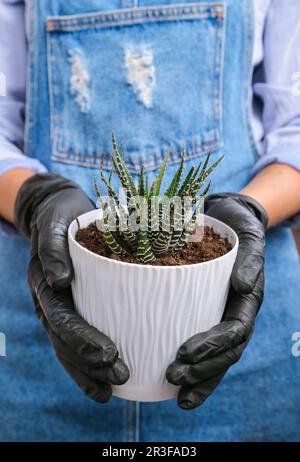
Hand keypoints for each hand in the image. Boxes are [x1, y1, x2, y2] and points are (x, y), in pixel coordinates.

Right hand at [14, 173, 128, 402]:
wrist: (57, 212)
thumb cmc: (62, 216)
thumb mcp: (56, 223)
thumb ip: (54, 248)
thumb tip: (60, 280)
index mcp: (44, 283)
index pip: (62, 319)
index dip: (82, 341)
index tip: (109, 354)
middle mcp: (49, 301)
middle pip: (65, 341)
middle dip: (90, 363)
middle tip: (120, 375)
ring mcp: (59, 307)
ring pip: (68, 348)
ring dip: (89, 371)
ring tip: (114, 387)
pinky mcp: (73, 307)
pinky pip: (77, 339)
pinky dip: (88, 363)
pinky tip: (106, 381)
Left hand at [166, 193, 267, 409]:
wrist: (229, 221)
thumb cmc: (237, 229)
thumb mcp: (248, 238)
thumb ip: (251, 259)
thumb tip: (243, 285)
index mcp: (247, 300)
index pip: (234, 332)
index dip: (212, 346)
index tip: (184, 353)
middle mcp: (236, 314)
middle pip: (226, 353)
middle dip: (202, 370)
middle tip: (172, 376)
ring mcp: (222, 316)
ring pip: (216, 358)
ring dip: (198, 377)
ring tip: (173, 390)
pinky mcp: (207, 314)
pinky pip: (203, 345)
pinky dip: (193, 366)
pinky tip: (173, 384)